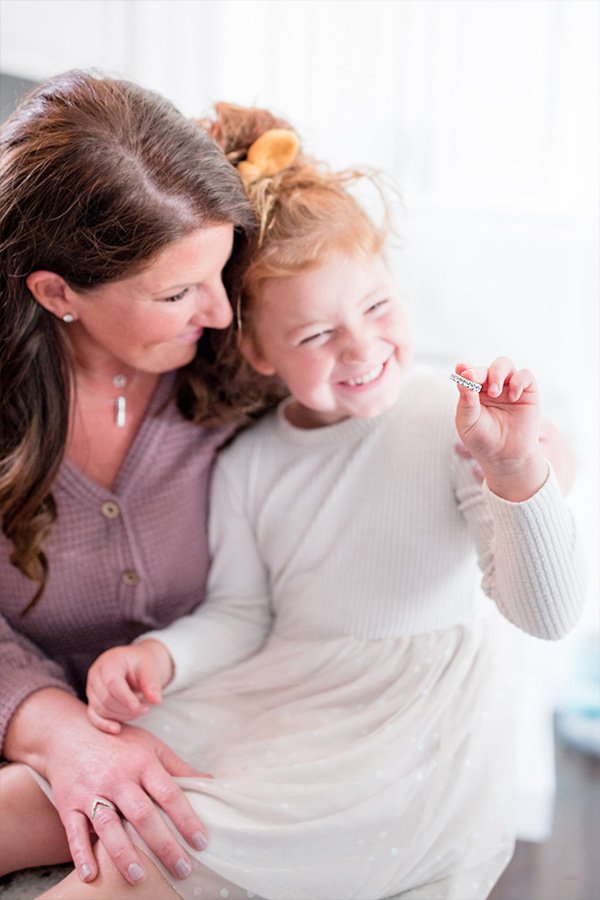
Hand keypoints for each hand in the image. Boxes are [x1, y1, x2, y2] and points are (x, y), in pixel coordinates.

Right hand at [6, 689, 208, 885]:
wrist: (68, 733)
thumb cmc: (118, 742)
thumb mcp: (150, 746)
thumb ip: (178, 767)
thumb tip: (210, 782)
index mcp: (142, 763)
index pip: (169, 794)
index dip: (186, 819)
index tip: (201, 842)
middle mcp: (118, 778)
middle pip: (142, 814)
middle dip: (163, 844)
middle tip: (182, 869)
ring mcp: (92, 791)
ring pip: (108, 826)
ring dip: (123, 853)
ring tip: (139, 877)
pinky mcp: (69, 803)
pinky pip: (74, 831)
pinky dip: (81, 854)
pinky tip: (91, 875)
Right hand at [87, 640, 173, 733]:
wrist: (135, 664)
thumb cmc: (141, 665)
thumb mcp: (149, 669)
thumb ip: (151, 684)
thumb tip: (156, 700)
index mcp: (110, 662)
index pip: (112, 682)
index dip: (124, 697)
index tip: (138, 707)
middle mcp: (96, 674)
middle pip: (106, 698)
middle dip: (126, 708)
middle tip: (145, 709)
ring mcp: (92, 688)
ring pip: (100, 709)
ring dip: (121, 715)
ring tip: (140, 711)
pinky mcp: (92, 700)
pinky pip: (93, 716)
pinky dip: (104, 724)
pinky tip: (117, 729)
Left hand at [453, 356, 547, 500]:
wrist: (505, 457)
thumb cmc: (483, 440)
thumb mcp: (468, 422)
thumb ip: (466, 401)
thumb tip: (462, 377)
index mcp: (473, 392)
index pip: (468, 373)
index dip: (465, 368)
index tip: (461, 368)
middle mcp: (490, 386)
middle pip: (486, 367)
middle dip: (479, 372)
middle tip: (474, 380)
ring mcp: (509, 388)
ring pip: (504, 364)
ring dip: (497, 373)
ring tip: (494, 392)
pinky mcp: (528, 392)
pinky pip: (525, 375)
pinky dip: (519, 381)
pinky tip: (513, 396)